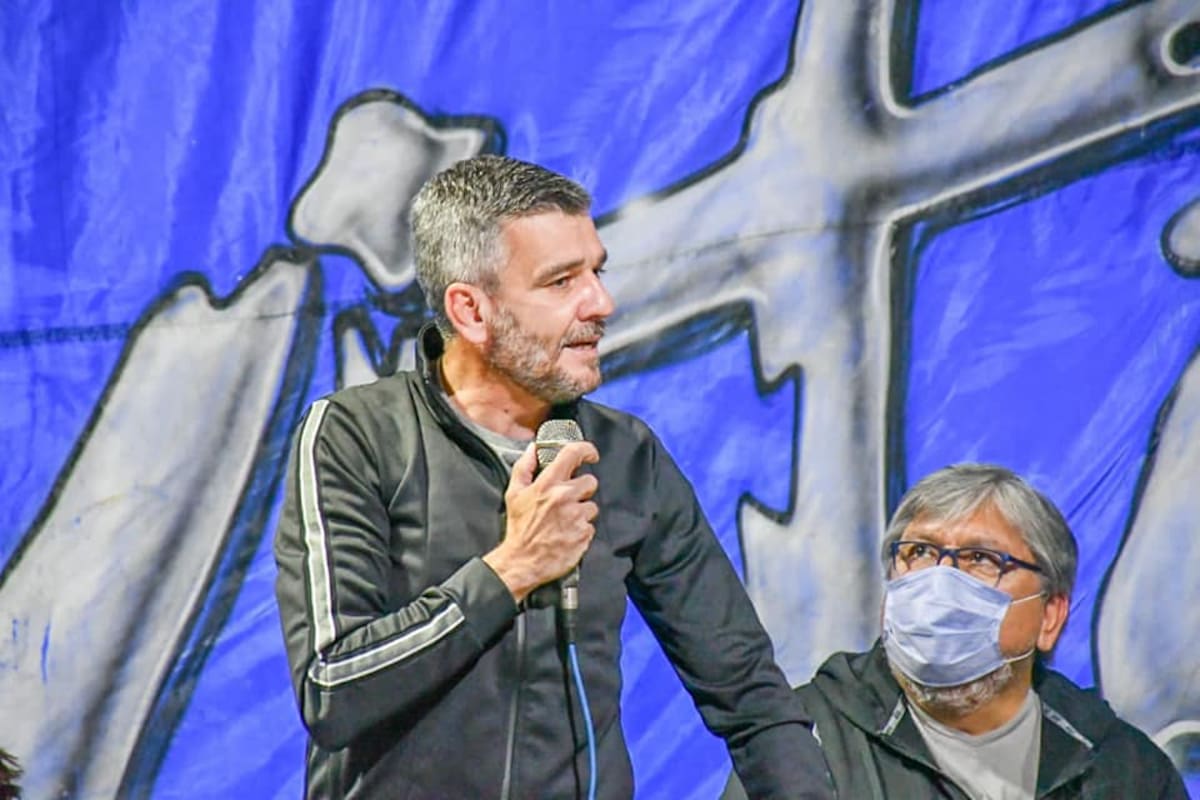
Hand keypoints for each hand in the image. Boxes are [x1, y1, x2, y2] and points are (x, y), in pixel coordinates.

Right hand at [483, 440, 598, 602]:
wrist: (522, 562)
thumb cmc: (519, 528)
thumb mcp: (514, 493)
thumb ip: (524, 467)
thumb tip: (534, 449)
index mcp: (548, 484)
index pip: (573, 454)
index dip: (586, 450)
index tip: (590, 454)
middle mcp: (564, 497)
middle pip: (590, 481)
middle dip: (582, 489)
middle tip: (568, 499)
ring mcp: (576, 516)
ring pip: (592, 505)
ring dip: (582, 511)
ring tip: (565, 520)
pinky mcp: (584, 534)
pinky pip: (591, 525)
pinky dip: (582, 529)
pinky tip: (568, 533)